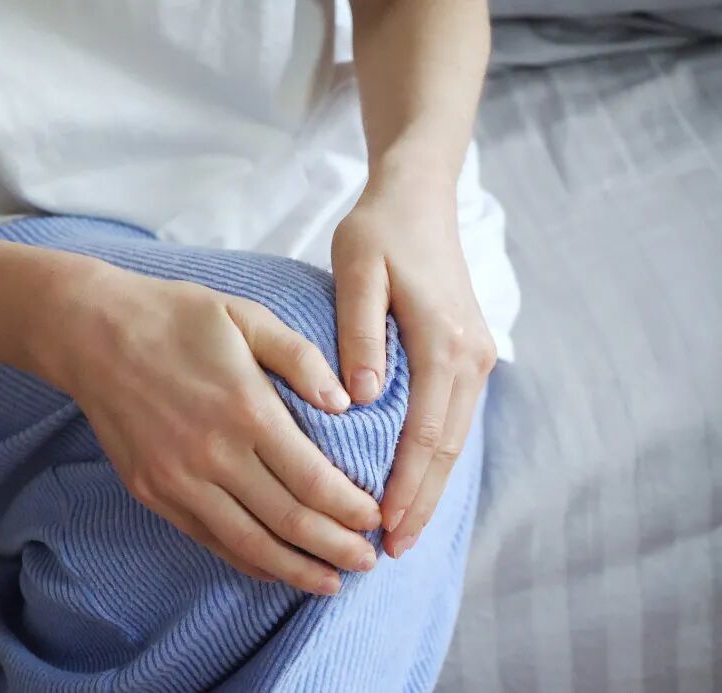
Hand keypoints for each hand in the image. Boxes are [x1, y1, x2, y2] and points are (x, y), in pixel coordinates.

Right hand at [35, 262, 381, 594]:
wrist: (91, 333)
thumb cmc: (175, 317)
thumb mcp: (245, 315)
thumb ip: (300, 357)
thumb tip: (347, 402)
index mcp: (247, 410)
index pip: (315, 481)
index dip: (353, 510)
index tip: (377, 520)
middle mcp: (214, 455)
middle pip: (289, 522)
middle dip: (337, 549)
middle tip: (368, 562)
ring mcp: (179, 479)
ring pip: (249, 544)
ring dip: (296, 570)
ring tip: (330, 582)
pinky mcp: (153, 492)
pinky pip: (208, 539)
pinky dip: (247, 561)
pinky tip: (274, 568)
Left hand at [331, 172, 496, 558]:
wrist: (420, 196)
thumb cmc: (381, 230)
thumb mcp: (358, 269)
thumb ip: (359, 332)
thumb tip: (361, 399)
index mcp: (444, 341)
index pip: (426, 432)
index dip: (405, 484)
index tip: (381, 525)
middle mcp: (470, 356)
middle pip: (446, 449)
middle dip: (420, 501)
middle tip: (392, 549)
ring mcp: (474, 356)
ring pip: (454, 439)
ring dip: (430, 485)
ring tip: (403, 529)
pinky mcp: (465, 354)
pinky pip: (452, 419)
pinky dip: (435, 458)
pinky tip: (413, 482)